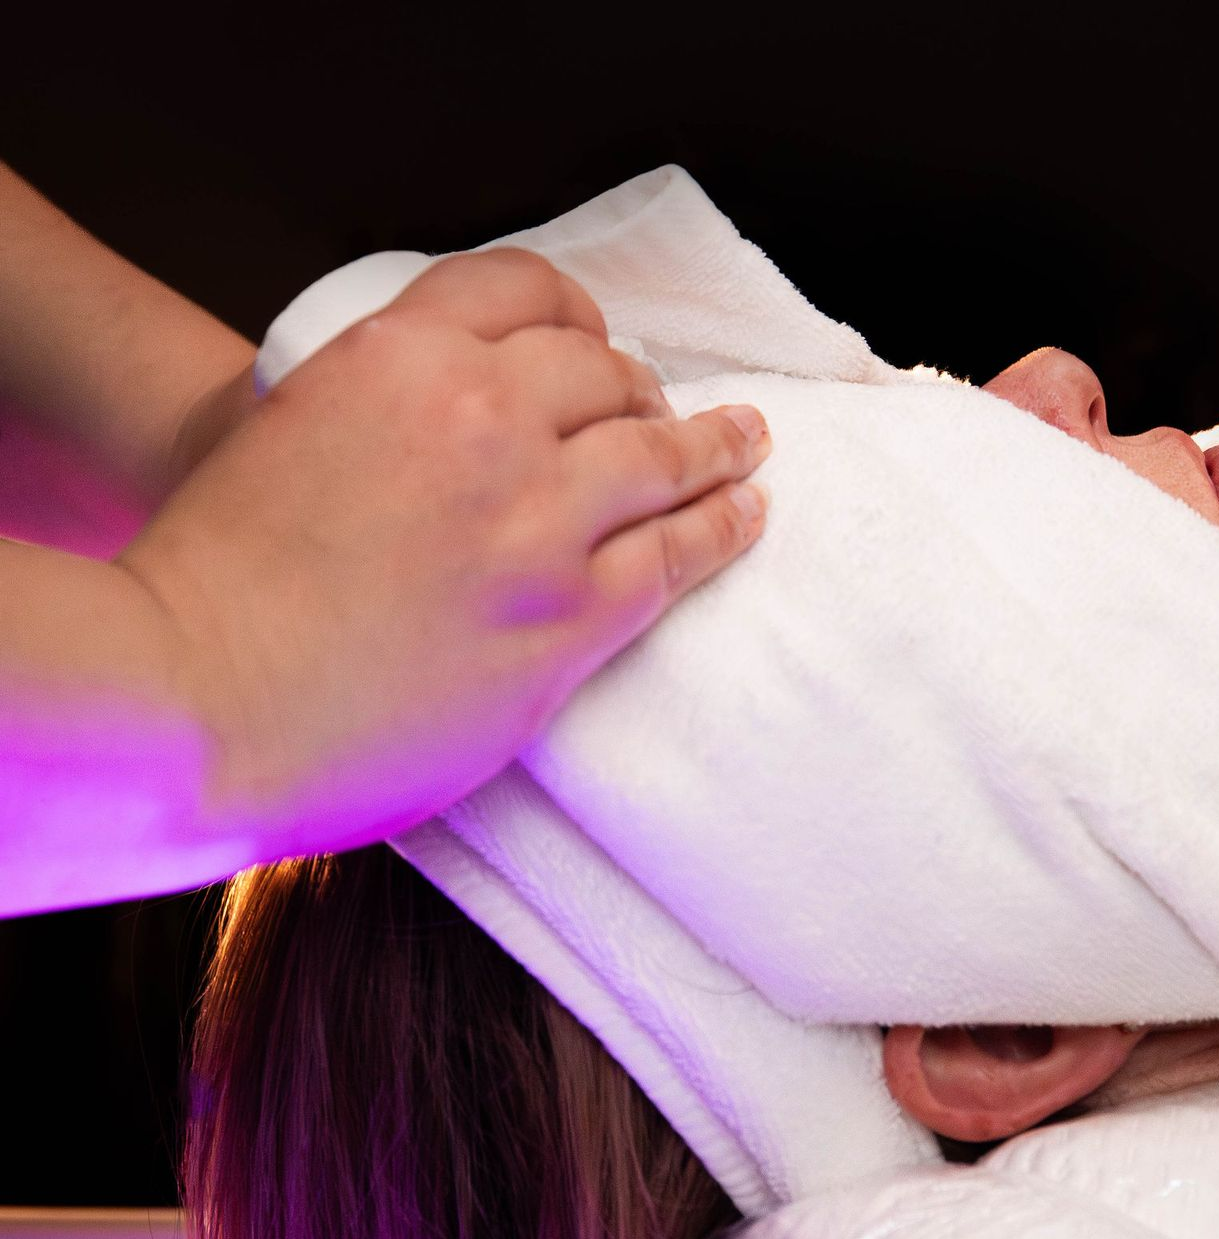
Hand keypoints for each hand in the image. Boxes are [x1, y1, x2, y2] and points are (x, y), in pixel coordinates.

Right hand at [118, 247, 770, 858]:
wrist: (200, 697)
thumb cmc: (220, 577)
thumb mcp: (291, 425)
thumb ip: (386, 397)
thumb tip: (466, 407)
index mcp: (403, 355)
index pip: (529, 291)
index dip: (577, 314)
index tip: (596, 337)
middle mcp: (484, 420)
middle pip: (605, 374)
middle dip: (638, 387)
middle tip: (660, 408)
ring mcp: (538, 522)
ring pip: (660, 457)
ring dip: (716, 445)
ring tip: (748, 443)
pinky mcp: (570, 617)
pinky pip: (676, 555)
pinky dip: (723, 528)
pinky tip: (746, 515)